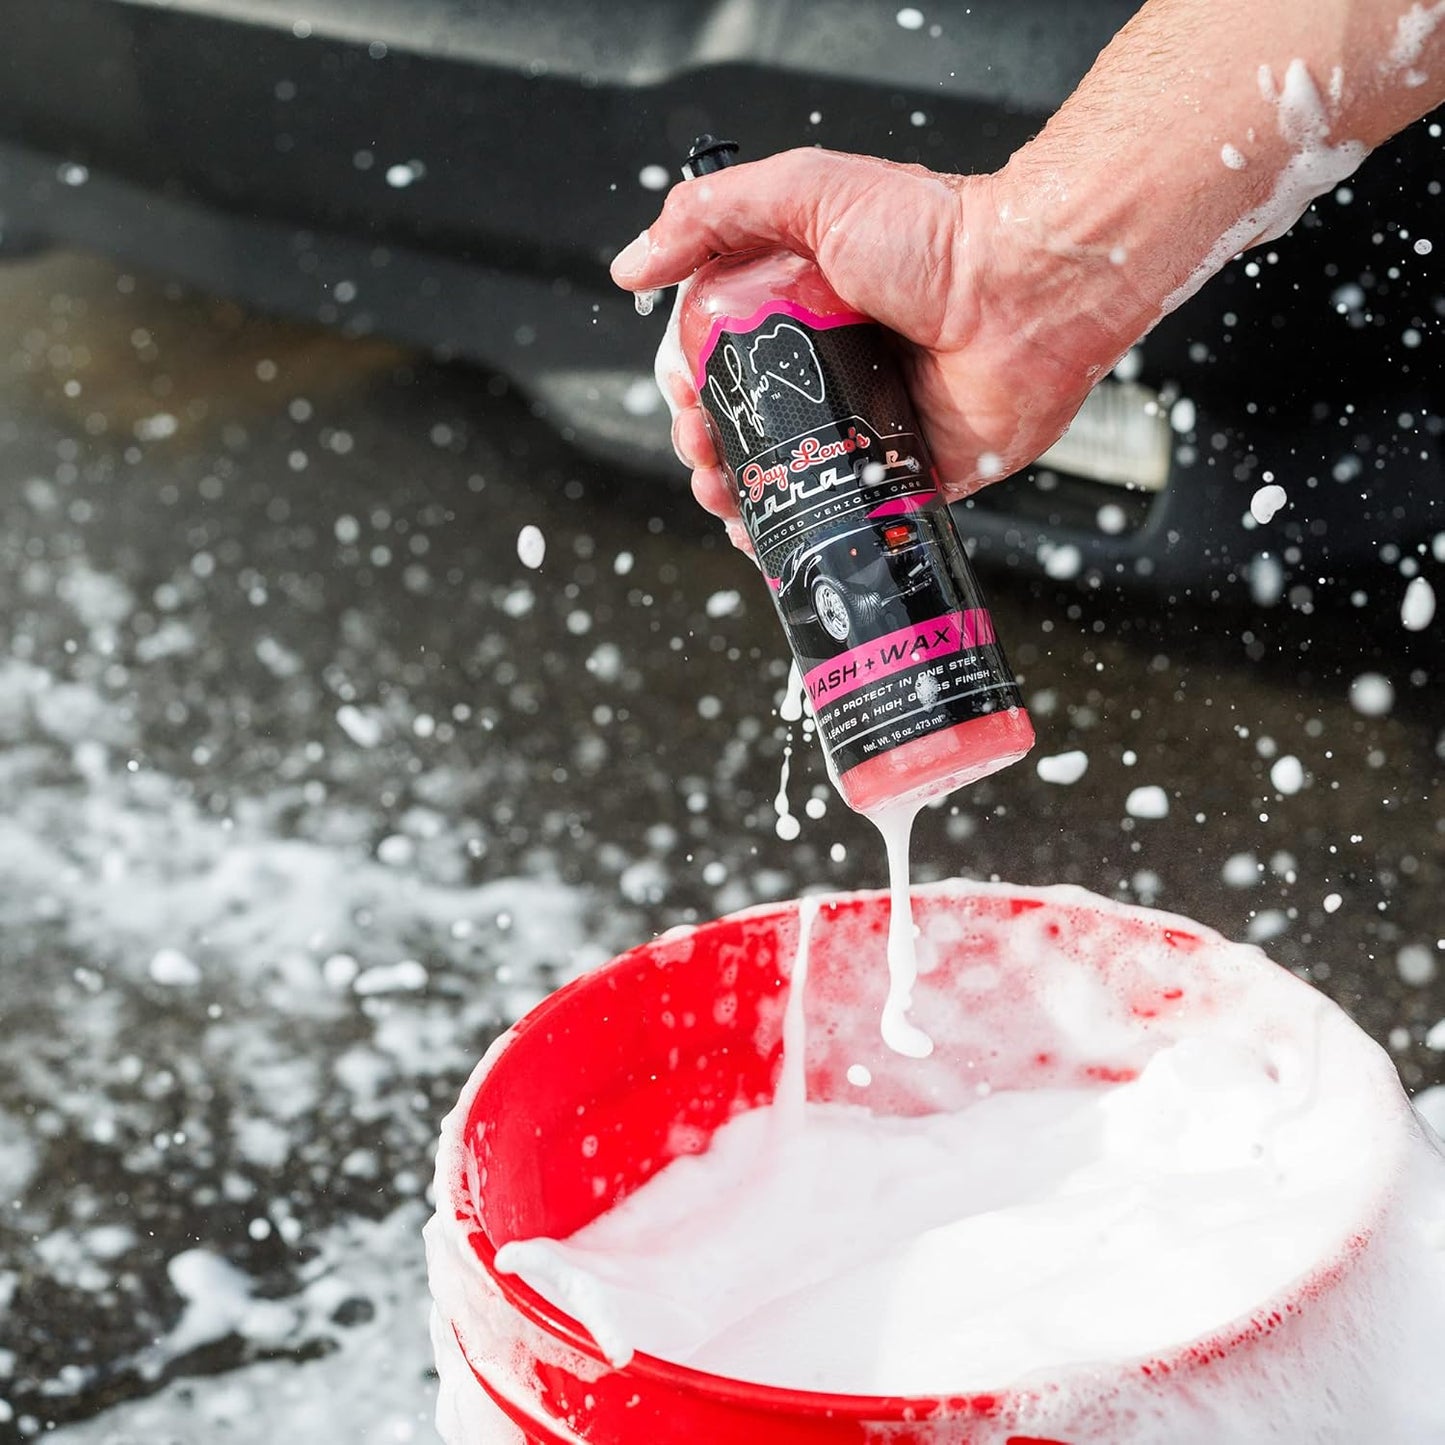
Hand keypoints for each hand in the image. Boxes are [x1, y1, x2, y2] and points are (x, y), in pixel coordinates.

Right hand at [611, 148, 1148, 540]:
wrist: (1027, 291)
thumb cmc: (936, 234)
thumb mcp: (808, 194)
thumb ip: (712, 215)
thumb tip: (632, 266)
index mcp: (801, 302)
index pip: (719, 353)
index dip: (686, 380)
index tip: (682, 395)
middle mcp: (830, 364)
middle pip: (741, 419)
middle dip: (704, 443)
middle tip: (701, 451)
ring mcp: (865, 420)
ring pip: (781, 472)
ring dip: (736, 491)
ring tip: (724, 495)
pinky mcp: (903, 468)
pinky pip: (841, 509)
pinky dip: (797, 529)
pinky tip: (768, 535)